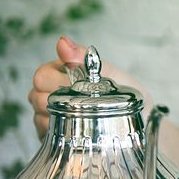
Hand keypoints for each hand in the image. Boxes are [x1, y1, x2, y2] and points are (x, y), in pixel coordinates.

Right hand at [28, 36, 148, 137]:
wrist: (144, 123)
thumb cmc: (126, 94)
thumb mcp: (109, 73)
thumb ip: (83, 58)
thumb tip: (61, 42)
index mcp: (63, 73)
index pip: (41, 76)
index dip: (54, 83)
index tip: (75, 88)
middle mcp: (53, 92)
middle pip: (35, 96)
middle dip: (55, 102)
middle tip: (80, 105)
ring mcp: (53, 115)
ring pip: (38, 116)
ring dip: (58, 118)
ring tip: (83, 118)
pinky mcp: (57, 136)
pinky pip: (46, 135)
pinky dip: (60, 133)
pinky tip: (78, 131)